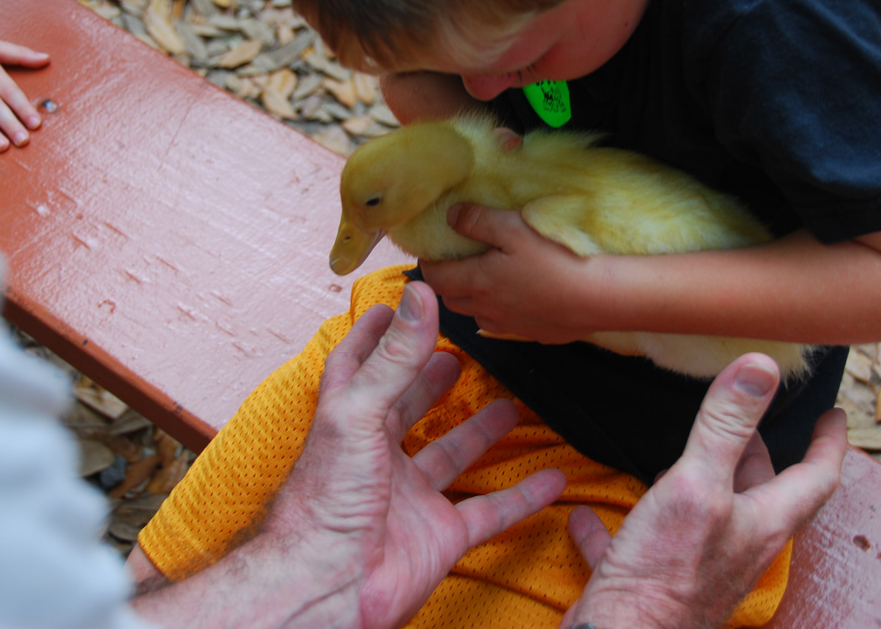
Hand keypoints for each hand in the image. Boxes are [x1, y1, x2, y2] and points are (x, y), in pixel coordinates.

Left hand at [132, 281, 566, 628]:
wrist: (329, 587)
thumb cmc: (326, 500)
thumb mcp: (360, 413)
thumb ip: (395, 357)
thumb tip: (422, 294)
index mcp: (348, 422)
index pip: (357, 367)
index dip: (373, 336)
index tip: (395, 306)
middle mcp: (377, 457)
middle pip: (406, 408)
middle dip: (429, 380)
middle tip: (459, 351)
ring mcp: (411, 498)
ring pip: (451, 455)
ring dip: (479, 431)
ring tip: (508, 401)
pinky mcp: (439, 536)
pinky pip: (489, 511)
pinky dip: (522, 496)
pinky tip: (553, 477)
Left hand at [419, 203, 599, 342]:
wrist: (601, 297)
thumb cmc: (556, 257)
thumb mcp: (514, 227)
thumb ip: (478, 221)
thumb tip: (450, 216)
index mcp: (478, 283)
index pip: (435, 278)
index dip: (427, 263)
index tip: (431, 249)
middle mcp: (488, 310)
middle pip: (452, 300)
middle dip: (447, 281)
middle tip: (456, 260)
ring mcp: (511, 325)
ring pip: (477, 314)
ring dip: (473, 297)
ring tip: (485, 277)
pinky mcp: (534, 333)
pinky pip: (505, 323)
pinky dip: (500, 310)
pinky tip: (518, 295)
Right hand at [561, 354, 847, 628]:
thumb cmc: (666, 575)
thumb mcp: (698, 484)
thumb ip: (727, 426)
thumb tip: (762, 366)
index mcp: (762, 521)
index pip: (815, 476)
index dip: (828, 442)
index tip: (833, 415)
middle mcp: (738, 544)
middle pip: (763, 492)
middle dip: (761, 452)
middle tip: (752, 416)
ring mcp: (698, 565)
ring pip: (710, 514)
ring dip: (703, 479)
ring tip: (689, 447)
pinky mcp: (654, 579)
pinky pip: (644, 542)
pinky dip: (626, 518)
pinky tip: (593, 507)